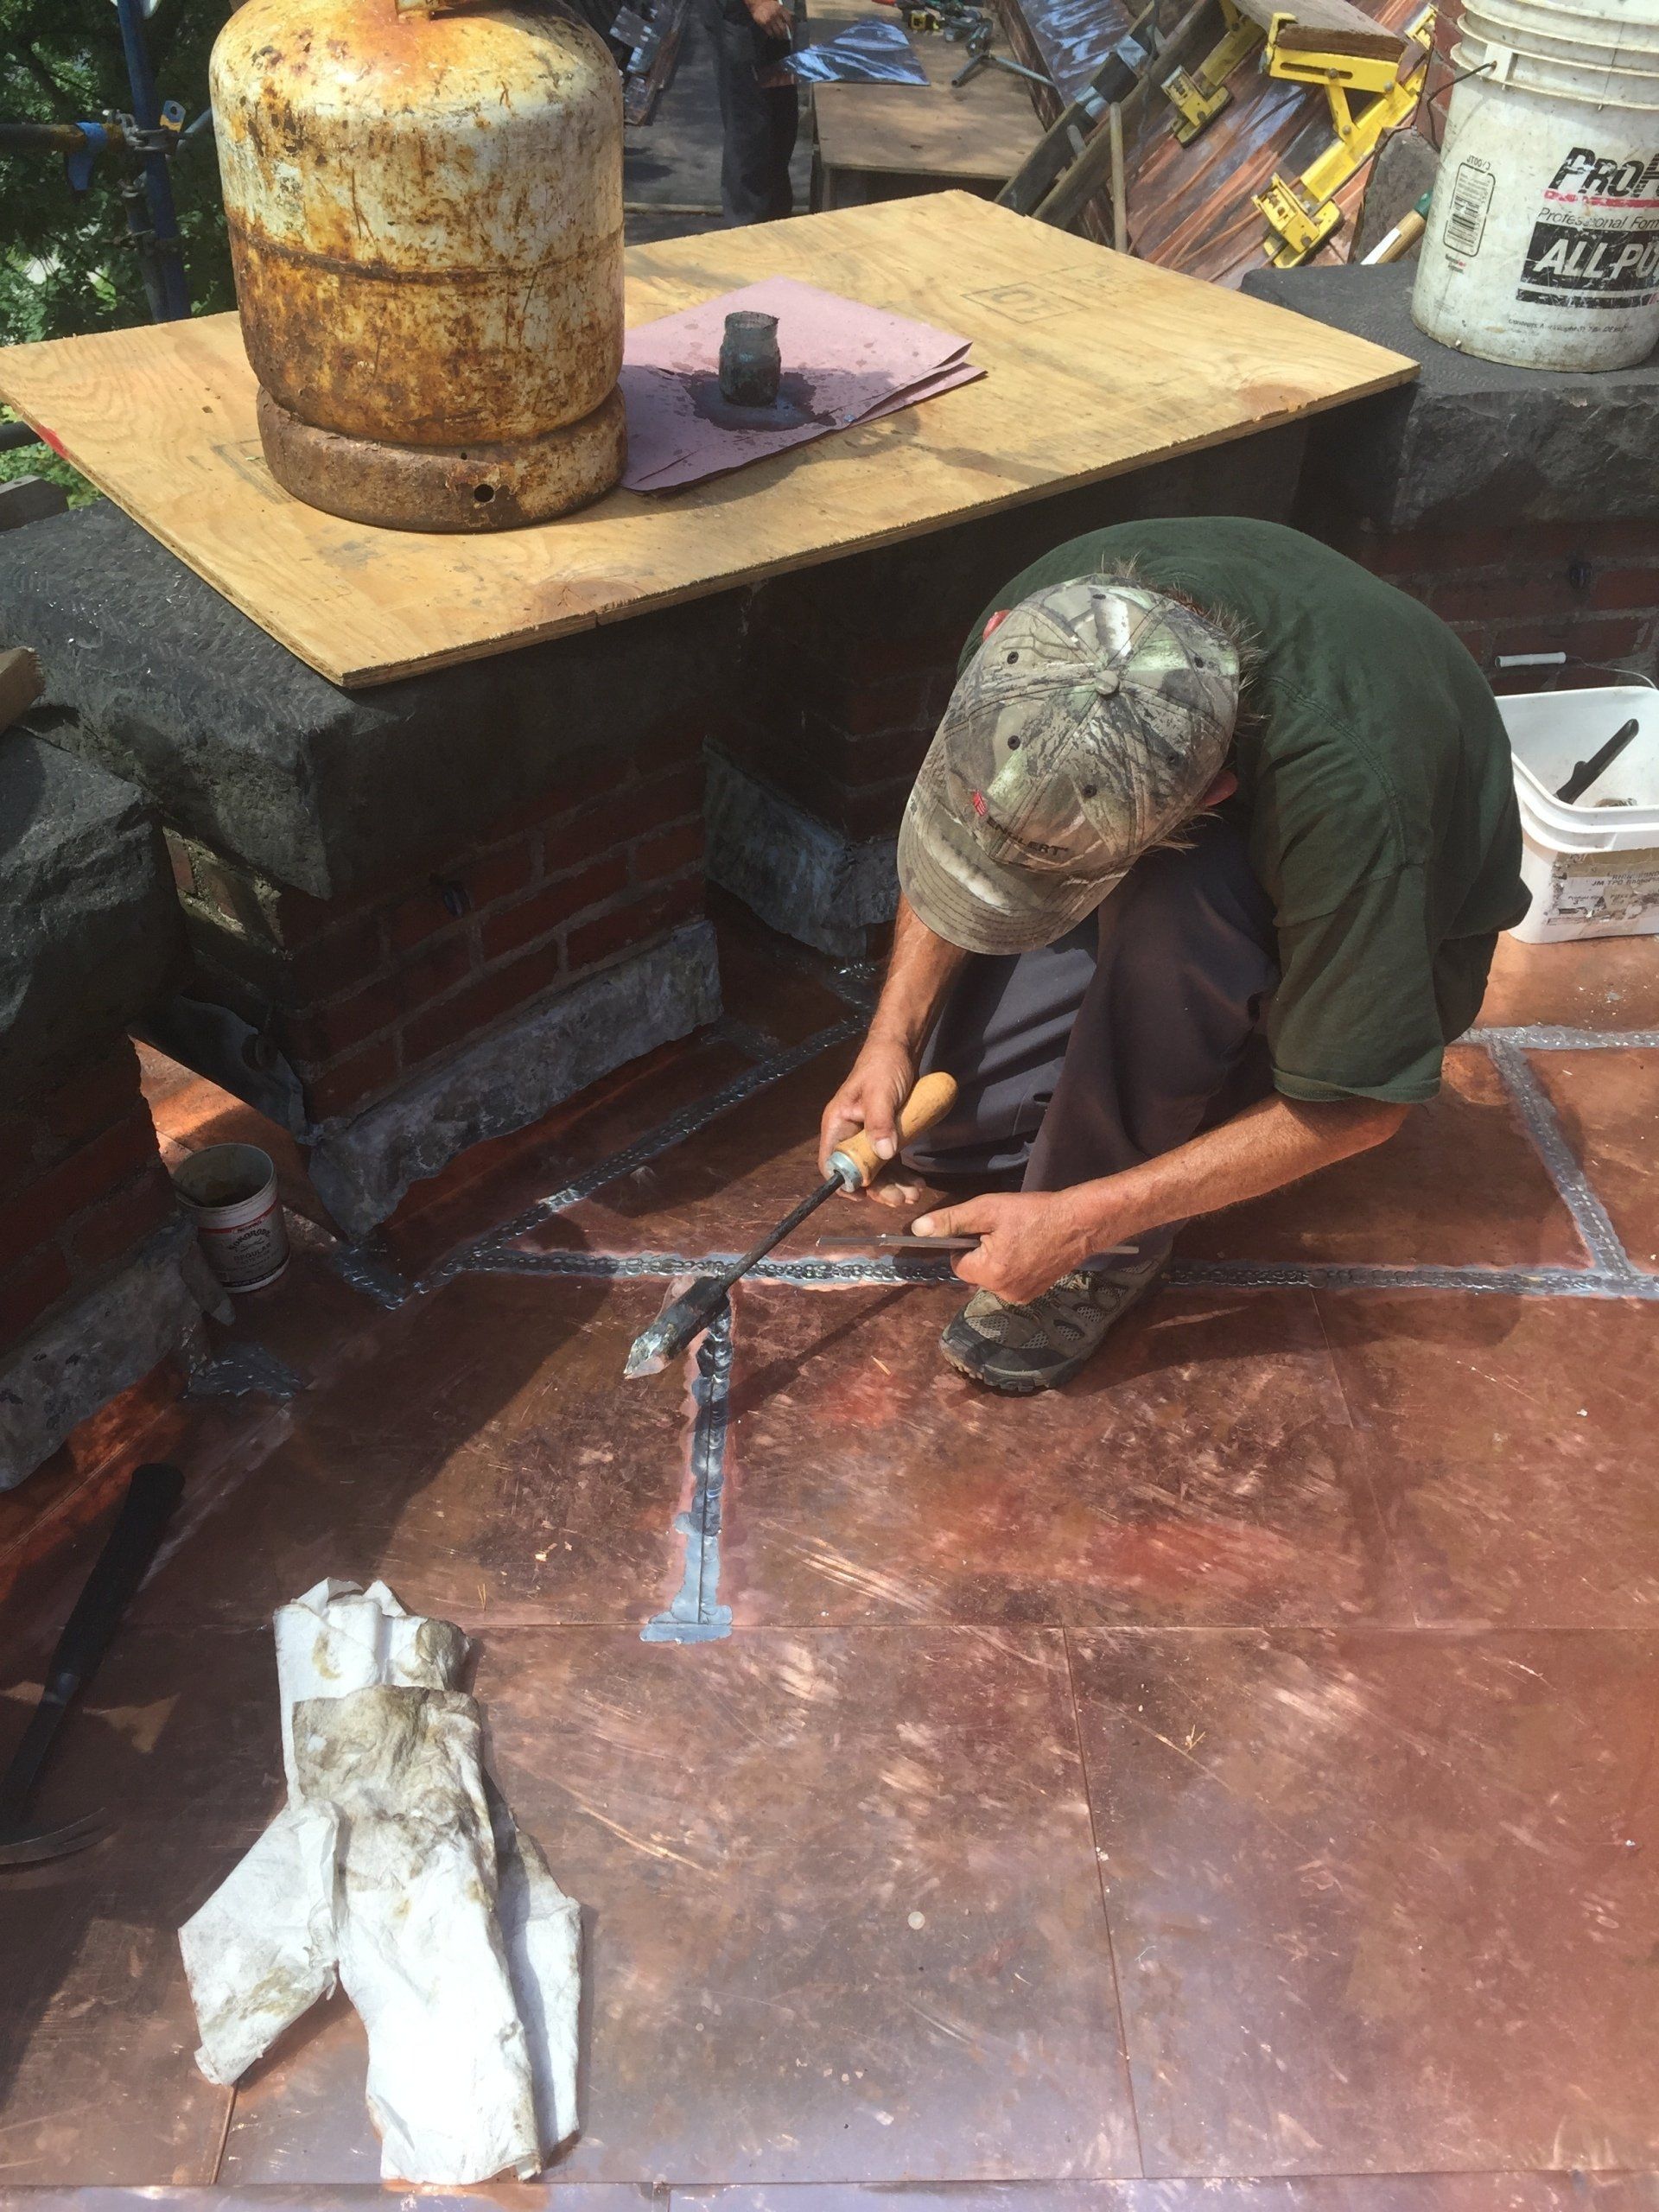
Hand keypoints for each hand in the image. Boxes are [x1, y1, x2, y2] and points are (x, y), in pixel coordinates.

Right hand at [747, 0, 793, 39]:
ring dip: (779, 36)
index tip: (792, 31)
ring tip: (780, 37)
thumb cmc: (769, 4)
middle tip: (785, 37)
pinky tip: (773, 35)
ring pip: (777, 32)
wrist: (757, 3)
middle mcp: (776, 15)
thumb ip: (785, 10)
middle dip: (785, 34)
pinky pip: (770, 33)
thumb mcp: (778, 5)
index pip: (789, 19)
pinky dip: (773, 35)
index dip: (792, 26)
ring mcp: (770, 20)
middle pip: (783, 28)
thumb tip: (792, 15)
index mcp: (780, 9)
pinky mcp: (764, 24)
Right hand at [820, 1035, 922, 1209]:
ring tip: (913, 1194)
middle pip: (858, 1170)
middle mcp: (849, 1133)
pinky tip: (916, 1182)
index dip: (844, 1182)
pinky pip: (889, 1159)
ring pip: (877, 1168)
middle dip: (879, 1187)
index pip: (832, 1162)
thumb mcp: (880, 1093)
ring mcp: (867, 1134)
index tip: (864, 1196)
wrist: (900, 1047)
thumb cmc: (883, 1066)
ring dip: (893, 1184)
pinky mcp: (884, 1133)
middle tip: (900, 1200)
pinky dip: (901, 1173)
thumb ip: (880, 1123)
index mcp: (838, 1124)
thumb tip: (883, 1155)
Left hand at [911, 1190, 1094, 1303]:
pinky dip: (1013, 1268)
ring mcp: (1020, 1296)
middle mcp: (1002, 1292)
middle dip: (983, 1253)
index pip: (957, 1264)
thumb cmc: (1033, 1213)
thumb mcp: (988, 1210)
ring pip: (992, 1278)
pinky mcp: (1033, 1295)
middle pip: (975, 1272)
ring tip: (1019, 1240)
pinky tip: (1029, 1251)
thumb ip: (952, 1221)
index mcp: (989, 1273)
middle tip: (1005, 1232)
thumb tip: (919, 1229)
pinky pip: (1009, 1282)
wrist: (1079, 1224)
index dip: (966, 1245)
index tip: (986, 1229)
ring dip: (998, 1261)